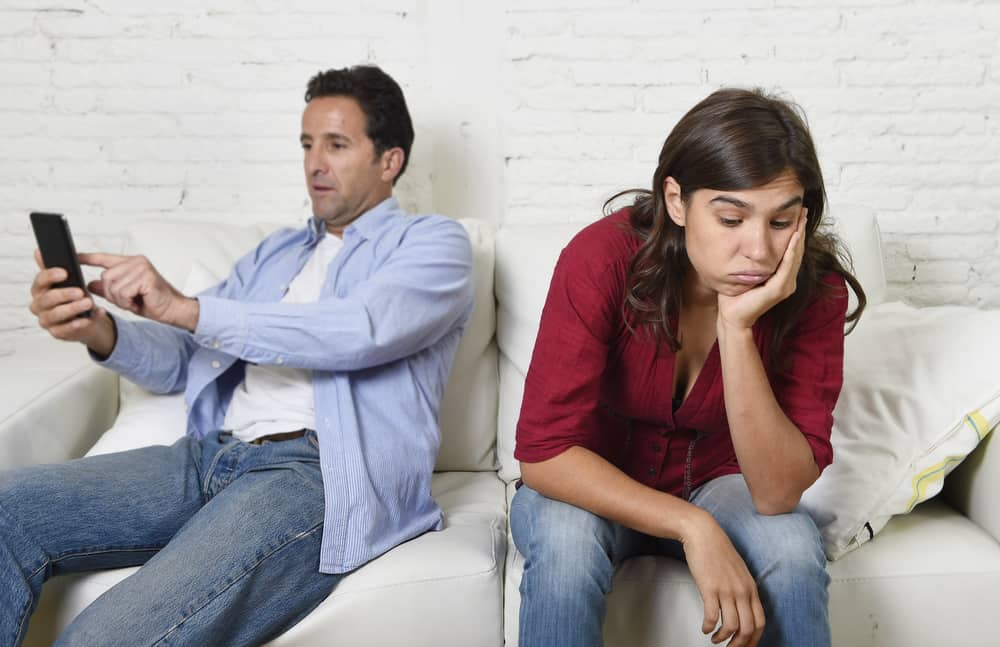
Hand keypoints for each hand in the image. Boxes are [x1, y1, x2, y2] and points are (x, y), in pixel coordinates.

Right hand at [29, 249, 114, 354]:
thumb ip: (54, 267)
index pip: (40, 281)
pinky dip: (79, 323)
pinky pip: (65, 329)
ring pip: (55, 314)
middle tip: (80, 291)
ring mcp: (46, 320)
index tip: (65, 272)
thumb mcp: (68, 280)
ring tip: (88, 303)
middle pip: (47, 299)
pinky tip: (89, 318)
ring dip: (72, 308)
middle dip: (64, 294)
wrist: (86, 318)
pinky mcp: (56, 332)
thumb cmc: (75, 297)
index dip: (51, 276)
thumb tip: (38, 251)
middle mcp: (39, 305)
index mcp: (40, 289)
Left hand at [81, 252, 198, 330]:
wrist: (173, 309)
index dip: (87, 257)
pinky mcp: (146, 277)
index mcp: (131, 263)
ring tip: (135, 300)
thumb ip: (107, 288)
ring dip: (121, 299)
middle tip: (128, 299)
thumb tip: (90, 285)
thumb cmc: (152, 302)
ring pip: (113, 286)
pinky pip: (123, 292)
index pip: (104, 258)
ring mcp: (141, 268)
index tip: (74, 256)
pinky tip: (139, 301)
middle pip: (105, 277)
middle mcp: (136, 262)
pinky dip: (128, 301)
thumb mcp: (124, 296)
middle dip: (112, 294)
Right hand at [681, 511, 764, 646]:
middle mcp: (742, 591)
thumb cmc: (717, 549)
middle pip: (748, 628)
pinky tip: (705, 628)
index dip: (754, 639)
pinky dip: (709, 627)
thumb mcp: (738, 571)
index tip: (745, 645)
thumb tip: (740, 607)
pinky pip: (713, 616)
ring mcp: (726, 590)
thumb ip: (742, 588)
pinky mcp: (710, 588)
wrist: (703, 533)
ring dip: (723, 638)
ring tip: (715, 639)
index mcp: (750, 588)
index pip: (760, 622)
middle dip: (739, 644)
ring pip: (731, 626)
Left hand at [717, 210, 806, 330]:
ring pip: (794, 256)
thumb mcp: (748, 272)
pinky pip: (787, 265)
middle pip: (797, 251)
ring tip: (801, 220)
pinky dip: (791, 250)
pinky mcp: (779, 289)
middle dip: (801, 230)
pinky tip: (793, 237)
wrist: (732, 315)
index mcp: (782, 277)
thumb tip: (751, 239)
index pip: (792, 251)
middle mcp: (788, 281)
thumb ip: (754, 259)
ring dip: (799, 236)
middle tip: (804, 211)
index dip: (796, 233)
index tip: (798, 215)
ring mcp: (786, 286)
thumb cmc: (736, 295)